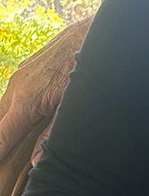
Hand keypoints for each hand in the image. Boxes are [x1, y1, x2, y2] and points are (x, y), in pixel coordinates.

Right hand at [0, 17, 90, 162]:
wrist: (93, 35)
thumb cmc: (87, 72)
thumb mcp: (73, 108)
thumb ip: (53, 134)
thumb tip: (36, 159)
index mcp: (27, 101)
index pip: (3, 134)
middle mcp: (18, 88)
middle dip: (0, 138)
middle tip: (4, 158)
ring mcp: (21, 77)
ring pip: (3, 108)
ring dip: (6, 125)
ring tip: (11, 143)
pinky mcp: (27, 70)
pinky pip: (13, 95)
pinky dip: (12, 111)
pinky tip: (22, 120)